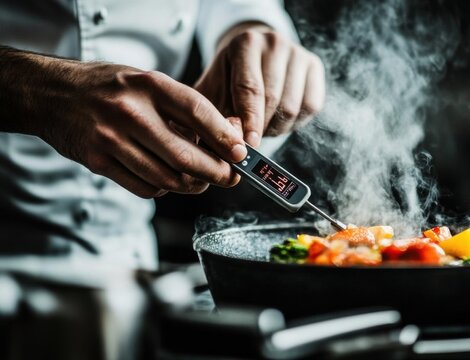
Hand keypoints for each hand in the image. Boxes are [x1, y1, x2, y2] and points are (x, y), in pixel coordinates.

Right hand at [0, 49, 247, 197]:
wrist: (50, 94)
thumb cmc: (109, 88)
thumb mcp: (147, 82)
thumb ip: (183, 108)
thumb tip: (228, 137)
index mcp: (149, 85)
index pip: (198, 113)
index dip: (225, 138)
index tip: (241, 153)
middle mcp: (131, 112)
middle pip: (186, 157)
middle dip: (217, 174)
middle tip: (230, 177)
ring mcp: (112, 139)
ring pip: (168, 180)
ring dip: (193, 186)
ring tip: (202, 180)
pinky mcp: (99, 162)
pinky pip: (145, 189)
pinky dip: (164, 190)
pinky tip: (167, 179)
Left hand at [195, 27, 324, 146]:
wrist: (251, 59)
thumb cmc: (229, 78)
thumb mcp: (214, 91)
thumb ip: (218, 113)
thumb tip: (235, 138)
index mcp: (245, 43)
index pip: (250, 88)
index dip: (250, 120)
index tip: (249, 143)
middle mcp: (274, 43)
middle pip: (273, 99)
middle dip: (262, 126)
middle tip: (251, 138)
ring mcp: (298, 53)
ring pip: (292, 106)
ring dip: (277, 127)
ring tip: (263, 126)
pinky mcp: (314, 66)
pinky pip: (311, 106)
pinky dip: (295, 122)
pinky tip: (280, 119)